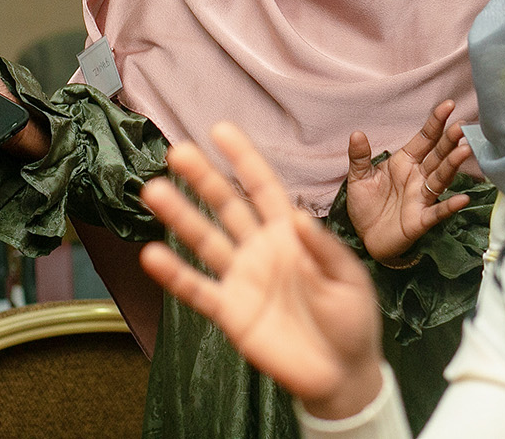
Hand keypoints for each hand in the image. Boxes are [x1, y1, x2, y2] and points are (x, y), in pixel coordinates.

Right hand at [139, 122, 386, 420]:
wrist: (341, 374)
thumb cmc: (352, 319)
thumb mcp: (349, 279)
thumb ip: (324, 249)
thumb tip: (299, 217)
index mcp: (290, 233)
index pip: (263, 188)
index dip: (244, 158)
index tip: (221, 130)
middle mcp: (260, 248)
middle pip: (227, 205)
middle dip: (203, 178)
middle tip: (178, 152)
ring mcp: (242, 279)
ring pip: (205, 240)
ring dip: (180, 217)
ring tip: (154, 191)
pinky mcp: (231, 312)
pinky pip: (198, 289)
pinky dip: (175, 275)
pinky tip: (152, 256)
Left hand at [345, 99, 473, 262]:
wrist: (365, 237)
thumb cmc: (366, 204)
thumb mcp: (359, 177)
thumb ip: (359, 156)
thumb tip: (356, 133)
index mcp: (405, 162)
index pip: (424, 139)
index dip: (436, 123)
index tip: (448, 105)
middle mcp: (418, 177)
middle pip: (437, 155)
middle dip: (449, 140)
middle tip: (462, 125)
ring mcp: (422, 198)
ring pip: (441, 178)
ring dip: (453, 165)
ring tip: (464, 150)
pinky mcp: (421, 220)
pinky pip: (437, 212)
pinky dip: (450, 206)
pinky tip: (462, 199)